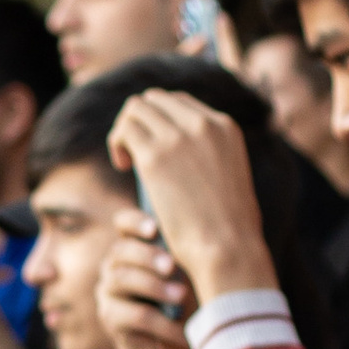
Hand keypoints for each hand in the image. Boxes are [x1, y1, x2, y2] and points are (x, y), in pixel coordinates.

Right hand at [95, 223, 201, 348]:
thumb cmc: (195, 307)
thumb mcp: (195, 275)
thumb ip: (187, 253)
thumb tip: (201, 232)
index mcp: (135, 249)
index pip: (123, 223)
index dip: (134, 222)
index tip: (155, 229)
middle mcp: (115, 269)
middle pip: (119, 252)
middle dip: (146, 256)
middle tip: (172, 267)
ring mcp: (109, 297)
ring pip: (121, 280)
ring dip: (153, 287)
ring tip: (180, 297)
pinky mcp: (113, 325)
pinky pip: (132, 316)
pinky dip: (160, 322)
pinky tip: (181, 330)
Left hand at [105, 89, 272, 308]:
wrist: (229, 249)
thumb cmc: (230, 232)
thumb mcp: (231, 183)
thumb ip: (214, 164)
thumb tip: (195, 171)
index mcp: (225, 127)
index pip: (181, 103)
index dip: (159, 122)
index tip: (155, 151)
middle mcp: (204, 124)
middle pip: (156, 99)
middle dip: (139, 123)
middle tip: (135, 158)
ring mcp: (179, 137)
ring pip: (136, 108)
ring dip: (125, 131)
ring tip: (127, 163)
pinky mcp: (155, 157)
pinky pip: (124, 129)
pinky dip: (117, 143)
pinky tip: (123, 167)